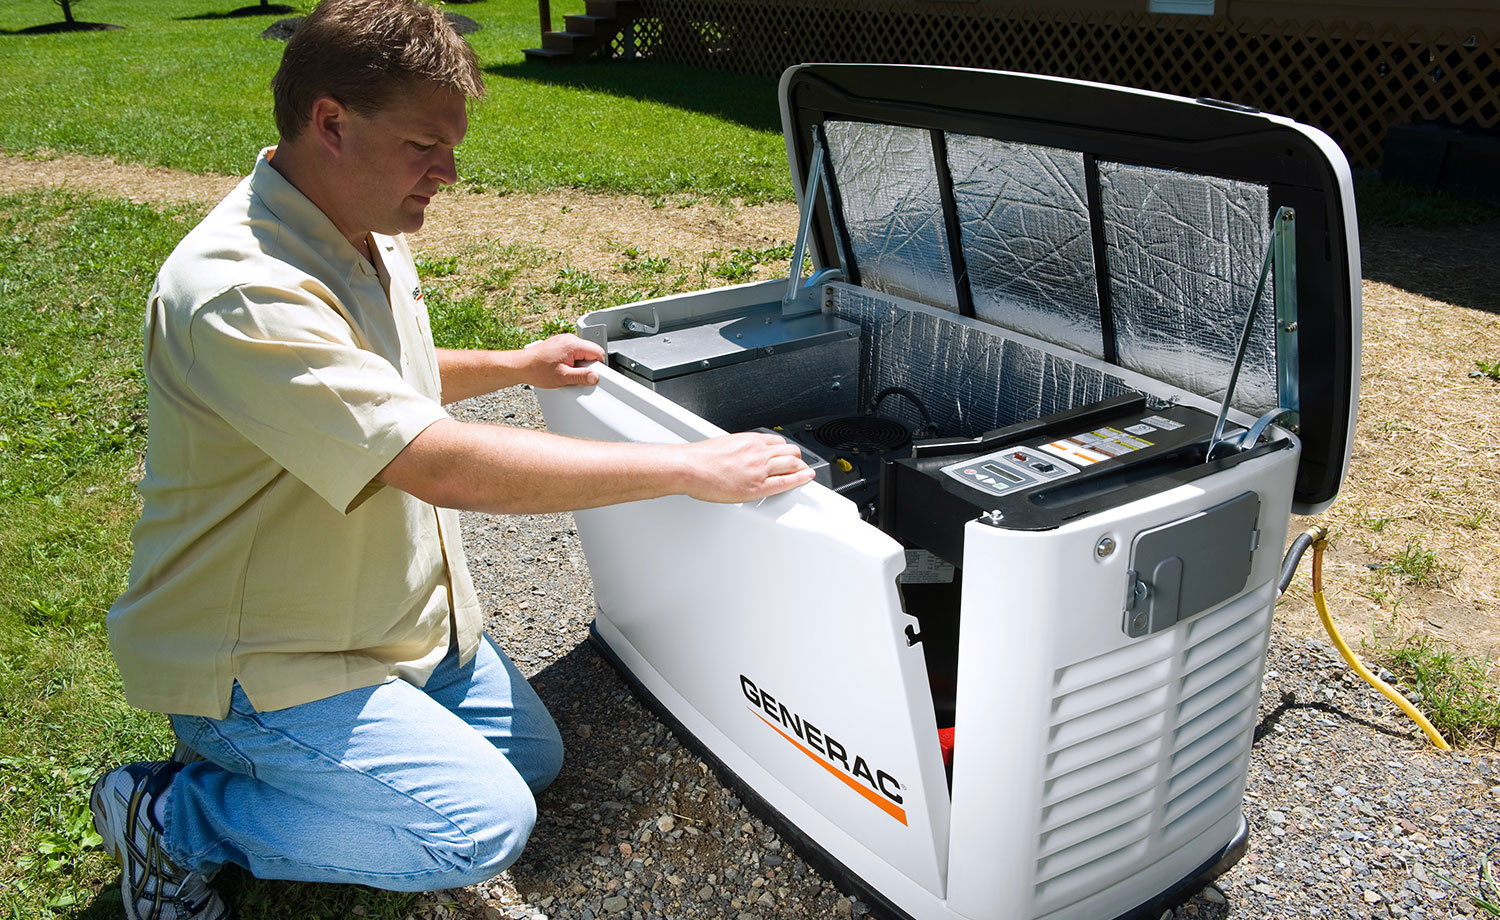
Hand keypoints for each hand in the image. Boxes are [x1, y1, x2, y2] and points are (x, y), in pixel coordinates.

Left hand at [522, 333, 604, 388]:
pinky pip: (573, 352)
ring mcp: (563, 340)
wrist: (520, 366)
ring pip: (582, 352)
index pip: (598, 352)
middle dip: (587, 365)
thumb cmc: (536, 370)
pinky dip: (571, 362)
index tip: (592, 375)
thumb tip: (595, 377)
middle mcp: (569, 339)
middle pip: (590, 352)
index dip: (598, 366)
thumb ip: (581, 377)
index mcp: (572, 344)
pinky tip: (562, 368)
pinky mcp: (559, 344)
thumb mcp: (562, 377)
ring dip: (578, 364)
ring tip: (566, 372)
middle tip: (575, 375)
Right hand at [682, 432, 814, 502]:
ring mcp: (759, 469)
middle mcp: (757, 452)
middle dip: (796, 457)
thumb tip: (741, 454)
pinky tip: (806, 478)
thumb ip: (738, 449)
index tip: (787, 453)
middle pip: (789, 451)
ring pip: (791, 463)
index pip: (777, 441)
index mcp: (749, 440)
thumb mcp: (724, 444)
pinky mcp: (757, 487)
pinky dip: (800, 479)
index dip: (785, 449)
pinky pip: (785, 481)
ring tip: (804, 472)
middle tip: (799, 463)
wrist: (690, 468)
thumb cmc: (700, 458)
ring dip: (800, 467)